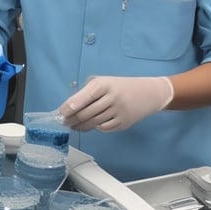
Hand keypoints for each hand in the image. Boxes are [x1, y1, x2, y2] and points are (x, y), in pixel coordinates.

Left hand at [59, 76, 173, 131]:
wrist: (149, 93)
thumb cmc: (120, 86)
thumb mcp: (104, 81)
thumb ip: (87, 91)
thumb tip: (70, 106)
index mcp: (104, 84)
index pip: (84, 96)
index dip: (71, 106)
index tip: (61, 112)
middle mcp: (111, 97)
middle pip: (87, 112)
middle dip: (72, 119)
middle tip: (63, 122)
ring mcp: (118, 111)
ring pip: (93, 122)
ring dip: (80, 126)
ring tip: (72, 125)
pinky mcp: (124, 123)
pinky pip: (104, 128)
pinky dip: (94, 128)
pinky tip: (89, 125)